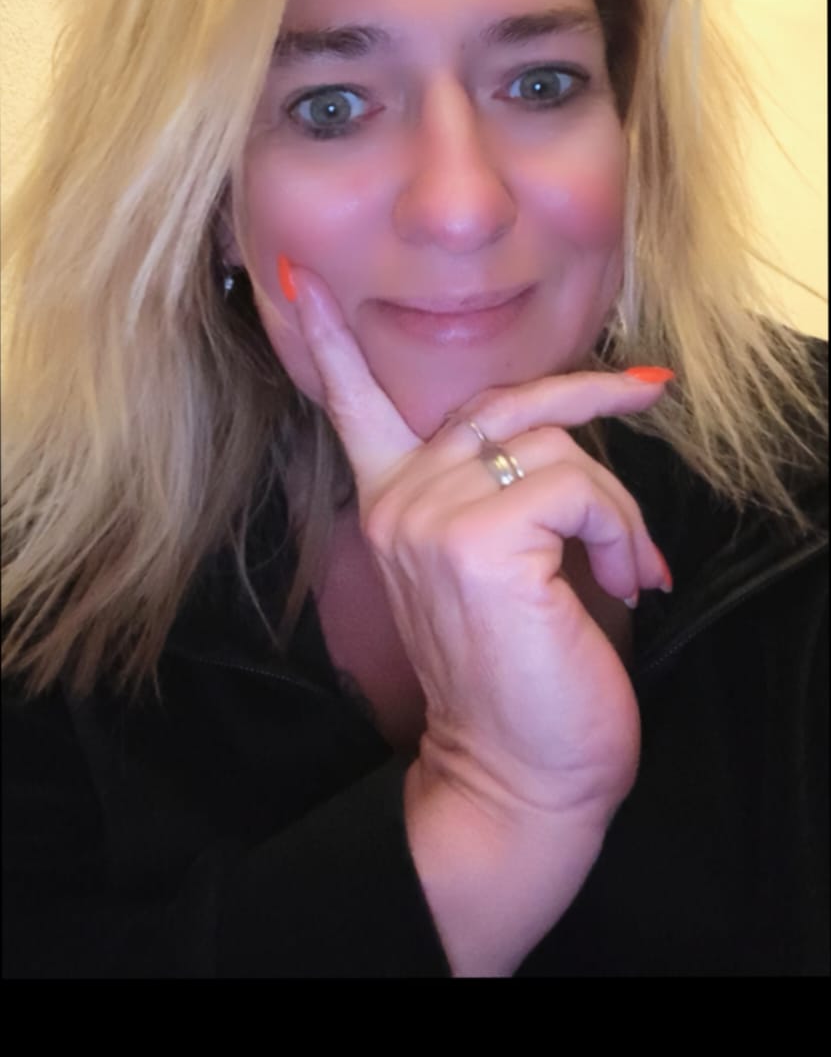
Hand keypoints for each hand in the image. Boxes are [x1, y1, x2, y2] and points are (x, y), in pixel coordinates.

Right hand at [285, 267, 671, 829]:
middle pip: (500, 401)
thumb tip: (559, 435)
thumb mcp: (497, 565)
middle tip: (647, 389)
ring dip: (616, 507)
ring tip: (627, 569)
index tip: (293, 279)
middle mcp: (397, 502)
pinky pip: (581, 485)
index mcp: (390, 505)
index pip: (352, 405)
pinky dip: (621, 531)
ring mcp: (430, 517)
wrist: (518, 778)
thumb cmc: (522, 675)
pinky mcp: (479, 539)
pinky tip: (624, 583)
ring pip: (553, 446)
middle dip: (585, 390)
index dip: (328, 338)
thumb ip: (496, 492)